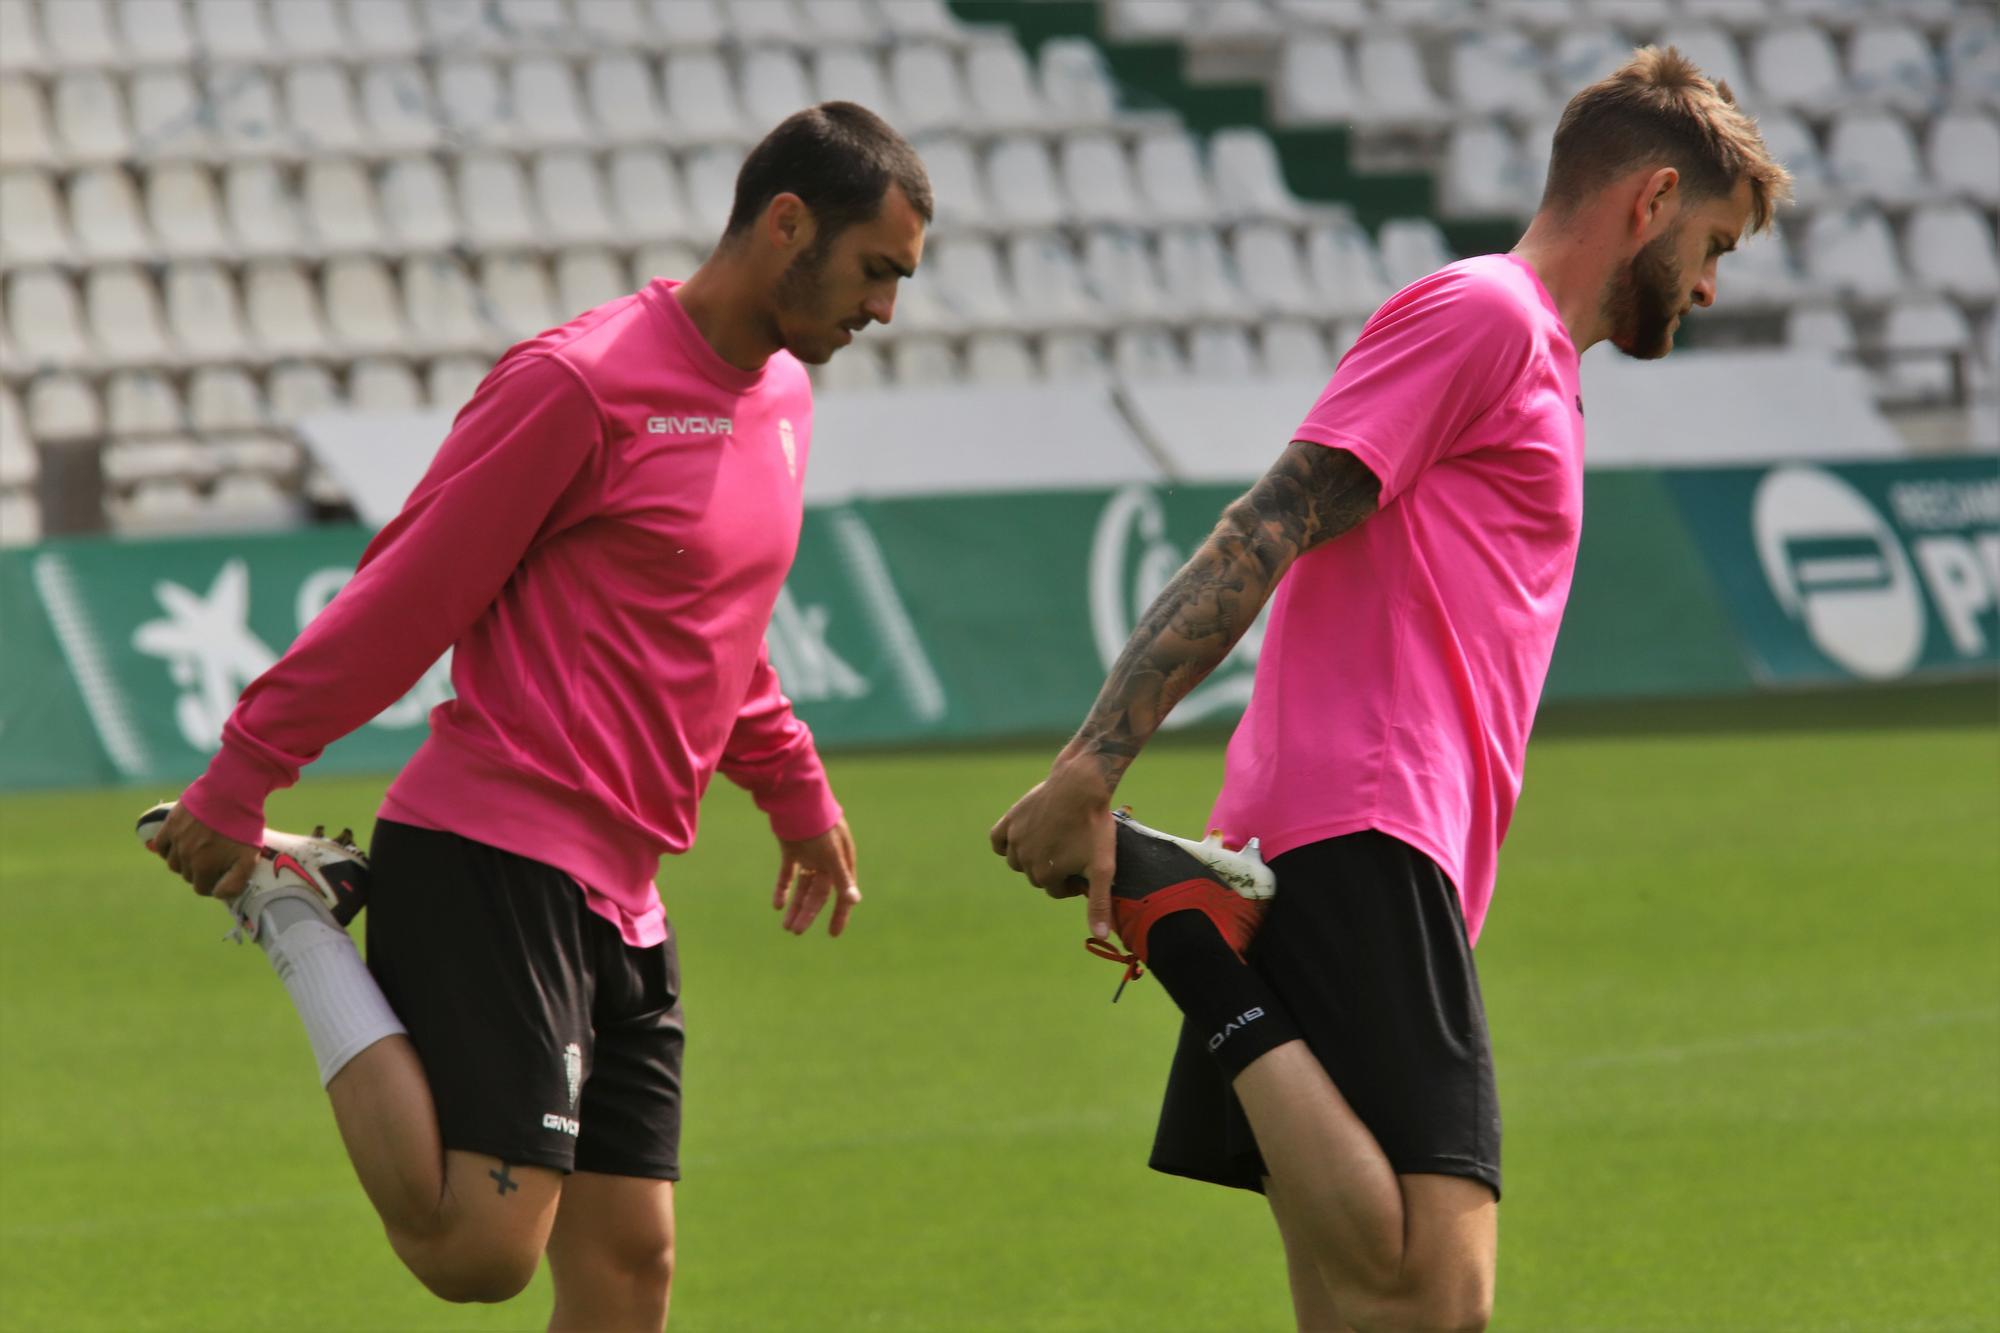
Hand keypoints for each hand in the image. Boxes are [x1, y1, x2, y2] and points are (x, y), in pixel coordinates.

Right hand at [147, 801, 258, 900]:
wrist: (233, 791)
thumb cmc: (244, 825)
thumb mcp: (248, 857)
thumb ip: (234, 882)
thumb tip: (217, 895)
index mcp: (204, 867)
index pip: (201, 888)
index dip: (213, 883)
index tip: (221, 873)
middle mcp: (186, 856)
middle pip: (188, 875)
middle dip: (201, 871)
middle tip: (214, 858)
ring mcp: (176, 840)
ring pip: (174, 862)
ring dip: (185, 860)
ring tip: (201, 849)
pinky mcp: (170, 824)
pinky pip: (161, 845)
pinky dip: (169, 848)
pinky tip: (182, 842)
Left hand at [773, 819, 859, 937]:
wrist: (797, 798)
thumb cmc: (819, 825)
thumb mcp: (832, 854)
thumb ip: (842, 878)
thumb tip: (855, 901)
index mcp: (840, 862)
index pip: (841, 894)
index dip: (839, 914)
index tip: (833, 934)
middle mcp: (826, 861)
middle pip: (818, 893)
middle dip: (807, 913)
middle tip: (795, 931)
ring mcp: (809, 854)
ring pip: (803, 886)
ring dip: (795, 905)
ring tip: (786, 926)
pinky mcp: (792, 849)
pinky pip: (788, 873)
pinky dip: (783, 888)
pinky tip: (777, 905)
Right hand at [988, 760, 1117, 939]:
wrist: (1081, 785)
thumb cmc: (1094, 826)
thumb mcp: (1102, 867)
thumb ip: (1098, 903)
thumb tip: (1100, 936)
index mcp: (1045, 875)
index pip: (1057, 890)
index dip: (1073, 882)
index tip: (1085, 868)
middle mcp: (1025, 860)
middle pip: (1037, 876)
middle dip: (1055, 870)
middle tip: (1074, 853)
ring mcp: (1015, 839)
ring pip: (1018, 861)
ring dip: (1033, 858)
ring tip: (1054, 843)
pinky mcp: (1010, 820)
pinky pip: (997, 840)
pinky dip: (1005, 844)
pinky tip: (1023, 839)